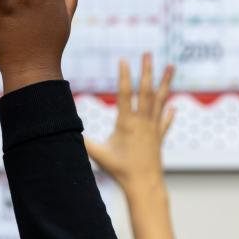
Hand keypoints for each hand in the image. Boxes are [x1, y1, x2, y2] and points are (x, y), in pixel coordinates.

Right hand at [85, 54, 174, 191]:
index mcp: (127, 122)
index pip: (126, 94)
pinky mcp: (159, 137)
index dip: (124, 76)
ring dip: (165, 82)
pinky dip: (168, 112)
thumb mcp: (99, 154)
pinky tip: (173, 106)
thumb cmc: (120, 170)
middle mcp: (143, 121)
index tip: (123, 60)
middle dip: (146, 70)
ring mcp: (153, 128)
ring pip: (160, 100)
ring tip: (171, 66)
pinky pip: (165, 120)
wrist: (144, 184)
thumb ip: (84, 142)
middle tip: (148, 53)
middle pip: (146, 90)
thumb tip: (65, 132)